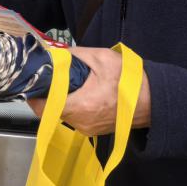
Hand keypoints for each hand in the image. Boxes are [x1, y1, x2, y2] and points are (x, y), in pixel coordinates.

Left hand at [26, 47, 151, 136]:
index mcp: (81, 105)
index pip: (43, 105)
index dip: (34, 94)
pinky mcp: (92, 131)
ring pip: (61, 115)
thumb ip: (73, 55)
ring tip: (65, 85)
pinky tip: (78, 94)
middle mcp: (81, 122)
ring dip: (59, 101)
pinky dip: (71, 107)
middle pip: (49, 111)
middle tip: (48, 80)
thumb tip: (53, 54)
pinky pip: (73, 119)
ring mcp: (86, 129)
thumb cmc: (129, 79)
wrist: (153, 101)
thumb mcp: (101, 58)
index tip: (33, 82)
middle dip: (46, 96)